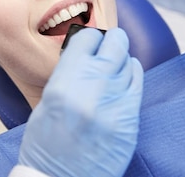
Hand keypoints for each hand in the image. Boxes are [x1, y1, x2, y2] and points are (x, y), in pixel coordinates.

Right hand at [18, 28, 142, 176]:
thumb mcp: (46, 103)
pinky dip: (132, 75)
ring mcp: (114, 106)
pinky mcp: (129, 121)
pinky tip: (125, 76)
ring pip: (128, 62)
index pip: (86, 39)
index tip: (89, 40)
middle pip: (114, 44)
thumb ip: (67, 75)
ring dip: (120, 59)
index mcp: (64, 85)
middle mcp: (92, 91)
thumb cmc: (46, 147)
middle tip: (107, 43)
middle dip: (111, 41)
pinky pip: (138, 84)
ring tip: (113, 64)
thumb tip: (84, 53)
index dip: (88, 37)